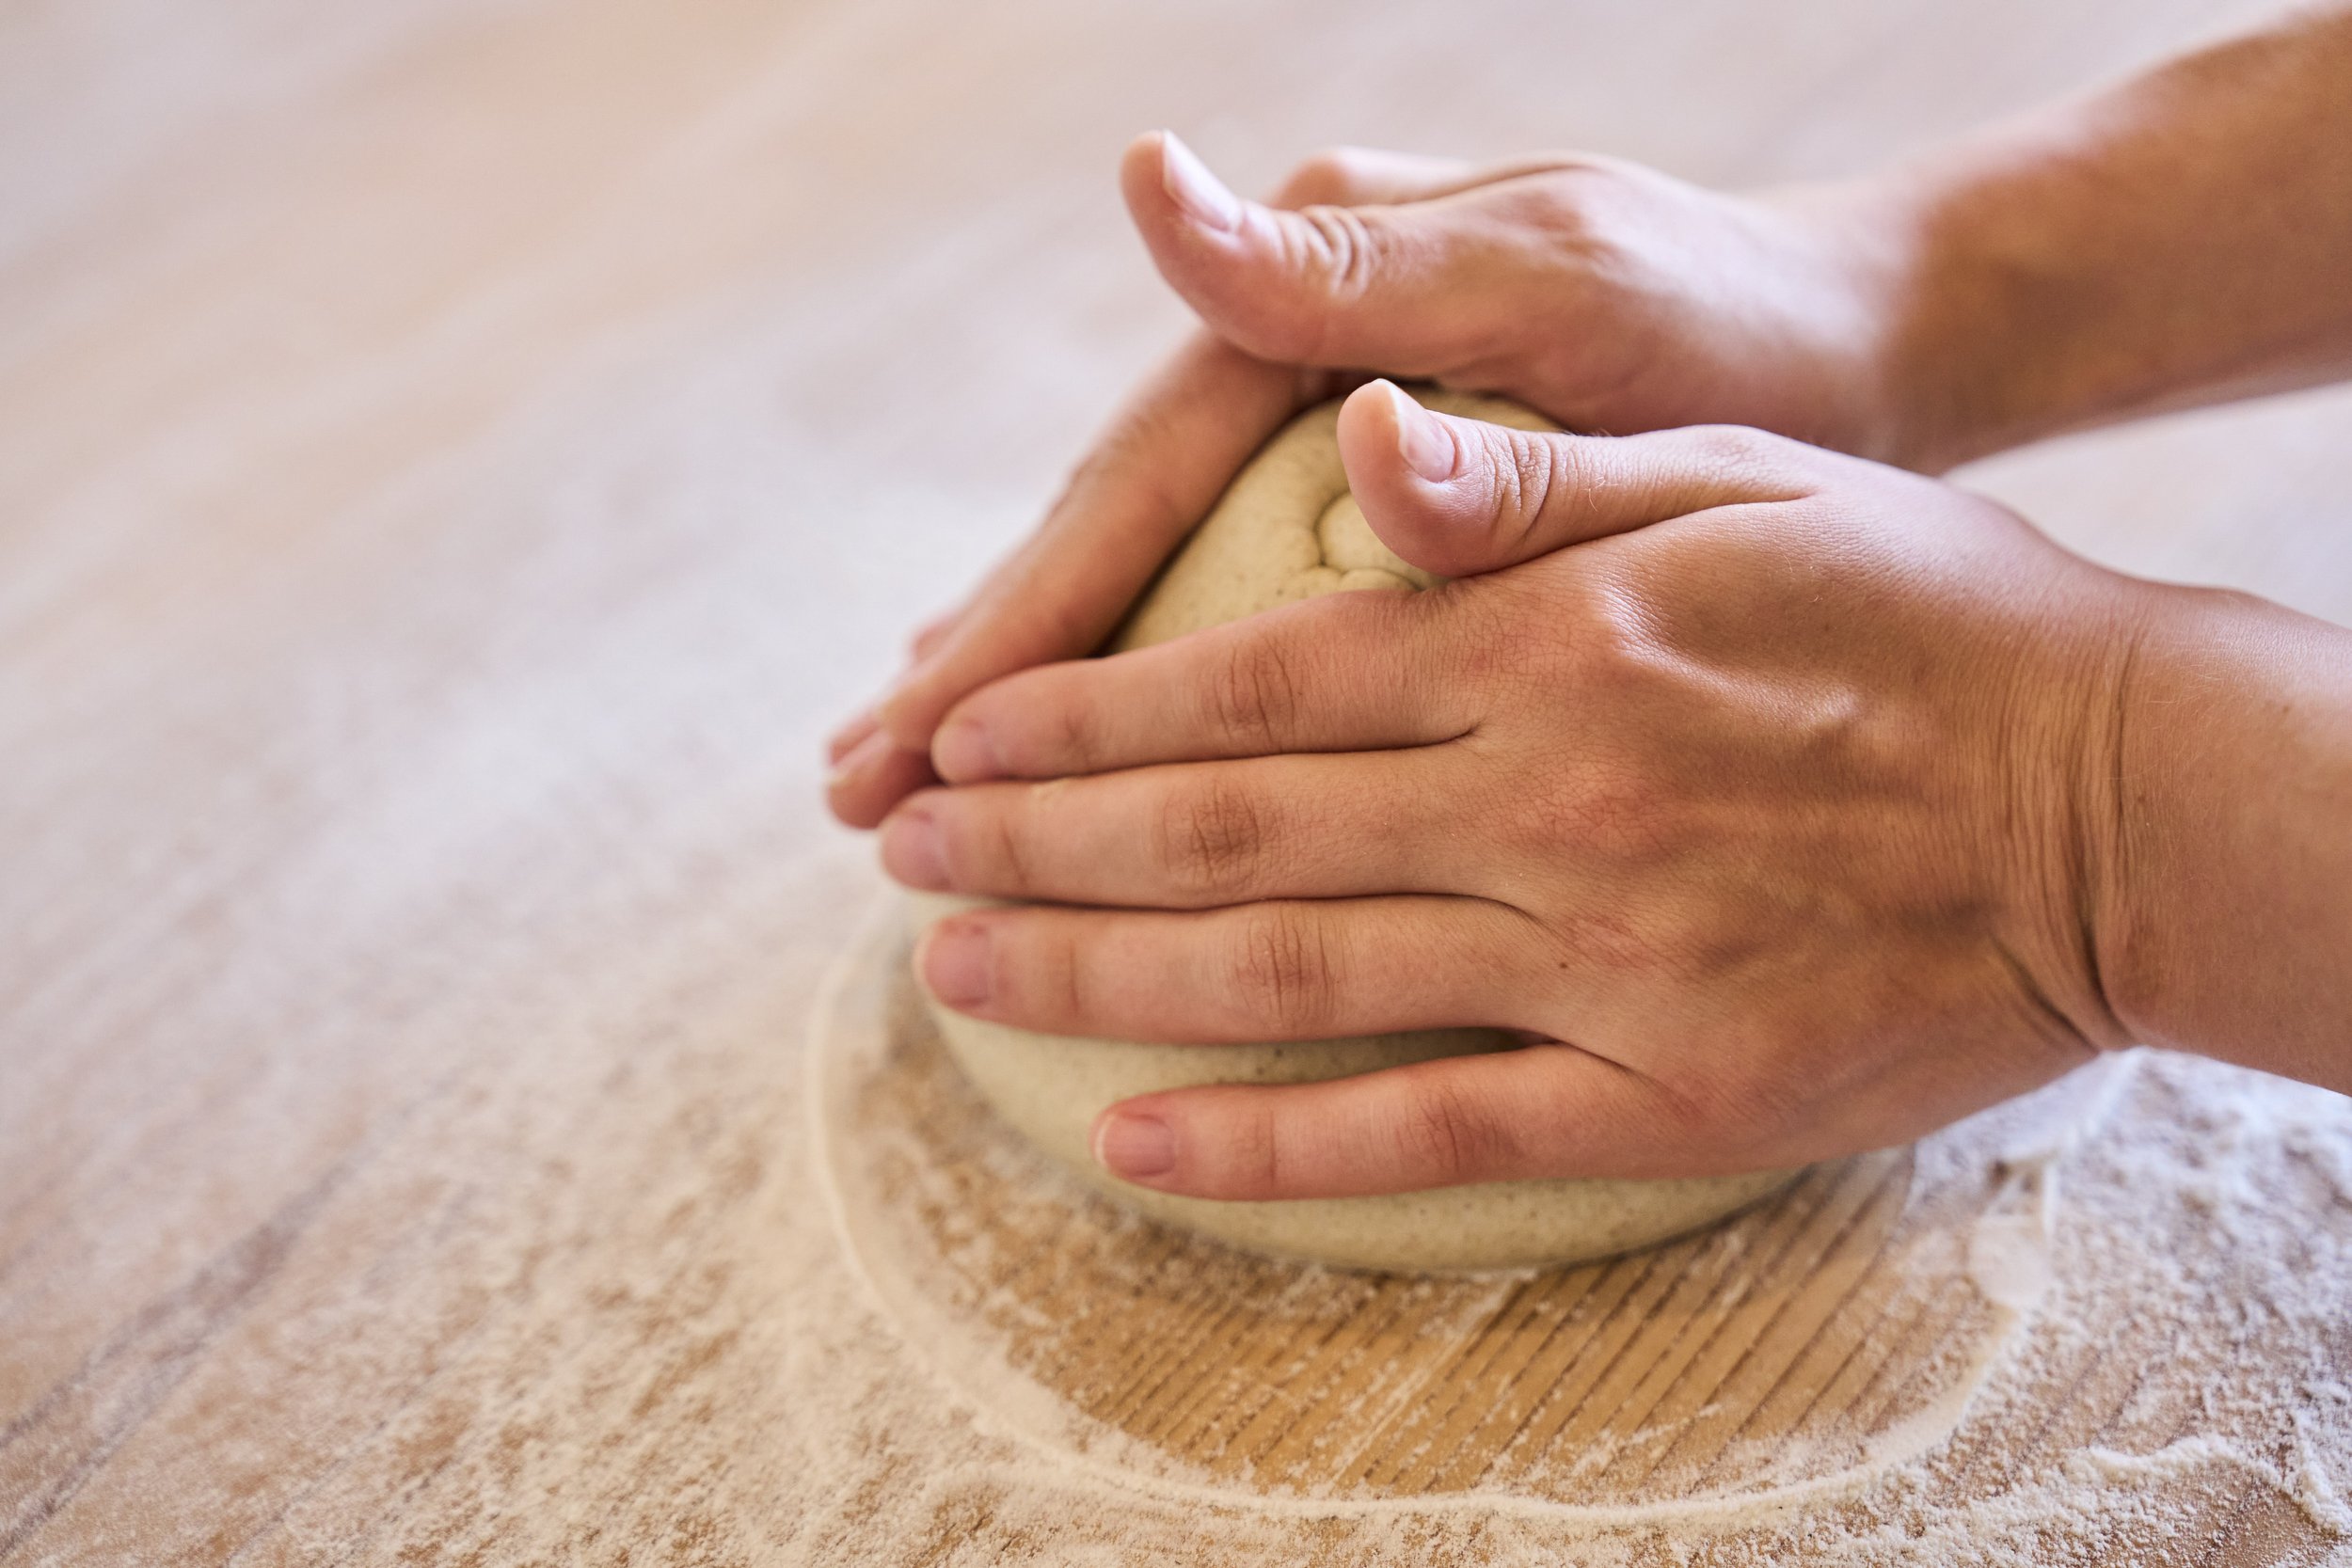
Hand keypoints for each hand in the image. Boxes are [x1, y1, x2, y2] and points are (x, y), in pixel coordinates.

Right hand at [827, 131, 1909, 826]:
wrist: (1862, 338)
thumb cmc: (1736, 323)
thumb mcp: (1562, 285)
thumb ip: (1362, 279)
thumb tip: (1148, 195)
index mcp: (1315, 287)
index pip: (1127, 482)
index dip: (1016, 625)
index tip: (909, 747)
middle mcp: (1294, 338)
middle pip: (1102, 525)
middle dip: (981, 672)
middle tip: (856, 801)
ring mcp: (1323, 405)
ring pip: (1141, 562)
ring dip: (1029, 675)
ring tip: (916, 776)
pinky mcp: (1366, 473)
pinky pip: (1217, 580)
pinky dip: (1136, 664)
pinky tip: (1078, 738)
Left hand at [875, 384, 2164, 1199]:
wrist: (2133, 796)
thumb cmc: (1935, 611)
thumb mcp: (1744, 481)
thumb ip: (1532, 480)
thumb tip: (1355, 439)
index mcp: (1546, 639)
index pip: (1250, 678)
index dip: (1083, 711)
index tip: (958, 732)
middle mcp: (1541, 799)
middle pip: (1227, 829)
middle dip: (1035, 839)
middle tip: (898, 853)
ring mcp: (1597, 962)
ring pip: (1291, 974)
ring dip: (1098, 976)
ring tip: (955, 968)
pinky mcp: (1668, 1094)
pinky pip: (1434, 1133)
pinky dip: (1274, 1149)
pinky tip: (1139, 1143)